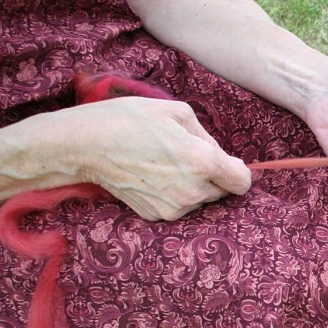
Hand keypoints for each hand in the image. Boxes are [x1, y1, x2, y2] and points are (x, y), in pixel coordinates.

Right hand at [67, 97, 250, 220]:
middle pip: (222, 191)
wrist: (85, 144)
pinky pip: (178, 206)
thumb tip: (221, 157)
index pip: (242, 182)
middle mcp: (192, 191)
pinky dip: (172, 194)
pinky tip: (152, 177)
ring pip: (200, 200)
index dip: (237, 171)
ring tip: (164, 164)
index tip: (226, 163)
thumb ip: (208, 137)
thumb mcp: (177, 112)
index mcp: (202, 162)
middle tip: (185, 156)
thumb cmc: (130, 120)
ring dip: (192, 185)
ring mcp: (174, 208)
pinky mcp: (156, 216)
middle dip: (212, 176)